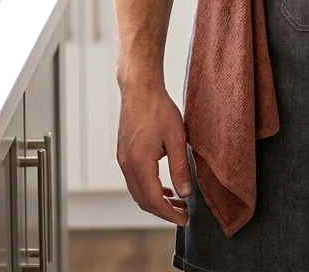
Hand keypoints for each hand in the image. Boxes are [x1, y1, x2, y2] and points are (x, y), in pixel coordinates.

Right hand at [117, 82, 192, 225]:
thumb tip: (185, 192)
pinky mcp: (124, 153)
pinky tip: (163, 186)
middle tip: (182, 213)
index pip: (153, 200)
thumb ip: (180, 167)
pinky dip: (149, 188)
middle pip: (143, 200)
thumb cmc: (158, 108)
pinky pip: (135, 179)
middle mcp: (127, 164)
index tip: (183, 219)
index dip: (168, 213)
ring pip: (138, 191)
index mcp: (139, 162)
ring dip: (155, 200)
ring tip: (176, 201)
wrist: (140, 88)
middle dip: (162, 211)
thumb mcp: (176, 138)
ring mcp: (123, 159)